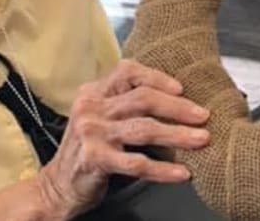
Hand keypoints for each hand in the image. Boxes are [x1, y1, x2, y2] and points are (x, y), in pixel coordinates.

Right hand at [36, 60, 209, 219]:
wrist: (56, 187)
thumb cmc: (88, 150)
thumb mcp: (101, 118)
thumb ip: (126, 105)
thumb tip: (177, 100)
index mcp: (94, 92)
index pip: (128, 71)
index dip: (158, 77)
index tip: (182, 88)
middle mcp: (91, 108)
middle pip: (143, 98)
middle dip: (178, 107)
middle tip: (203, 115)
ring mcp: (92, 133)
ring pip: (144, 129)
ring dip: (178, 135)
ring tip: (201, 139)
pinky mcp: (95, 159)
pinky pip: (137, 162)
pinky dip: (163, 169)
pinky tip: (181, 173)